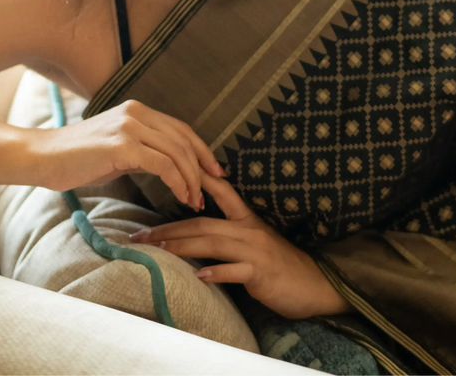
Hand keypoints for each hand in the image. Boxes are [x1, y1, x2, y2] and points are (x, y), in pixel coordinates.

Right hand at [33, 98, 223, 210]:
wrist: (43, 156)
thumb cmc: (77, 158)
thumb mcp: (117, 149)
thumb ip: (143, 150)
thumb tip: (168, 167)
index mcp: (137, 110)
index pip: (180, 128)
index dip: (201, 149)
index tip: (213, 170)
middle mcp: (137, 113)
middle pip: (183, 139)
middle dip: (201, 166)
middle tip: (211, 190)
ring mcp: (130, 126)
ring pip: (177, 152)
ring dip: (191, 178)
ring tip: (195, 200)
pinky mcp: (123, 144)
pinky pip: (163, 164)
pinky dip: (177, 181)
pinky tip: (181, 196)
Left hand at [128, 170, 351, 319]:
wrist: (314, 283)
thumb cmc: (281, 264)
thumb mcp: (256, 242)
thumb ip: (229, 234)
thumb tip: (194, 234)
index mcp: (247, 218)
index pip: (220, 191)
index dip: (197, 179)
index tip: (169, 171)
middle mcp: (249, 229)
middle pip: (203, 222)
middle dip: (170, 228)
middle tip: (141, 234)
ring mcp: (255, 250)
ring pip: (213, 242)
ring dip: (182, 245)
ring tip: (159, 248)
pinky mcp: (261, 272)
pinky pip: (234, 270)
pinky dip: (216, 272)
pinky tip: (198, 275)